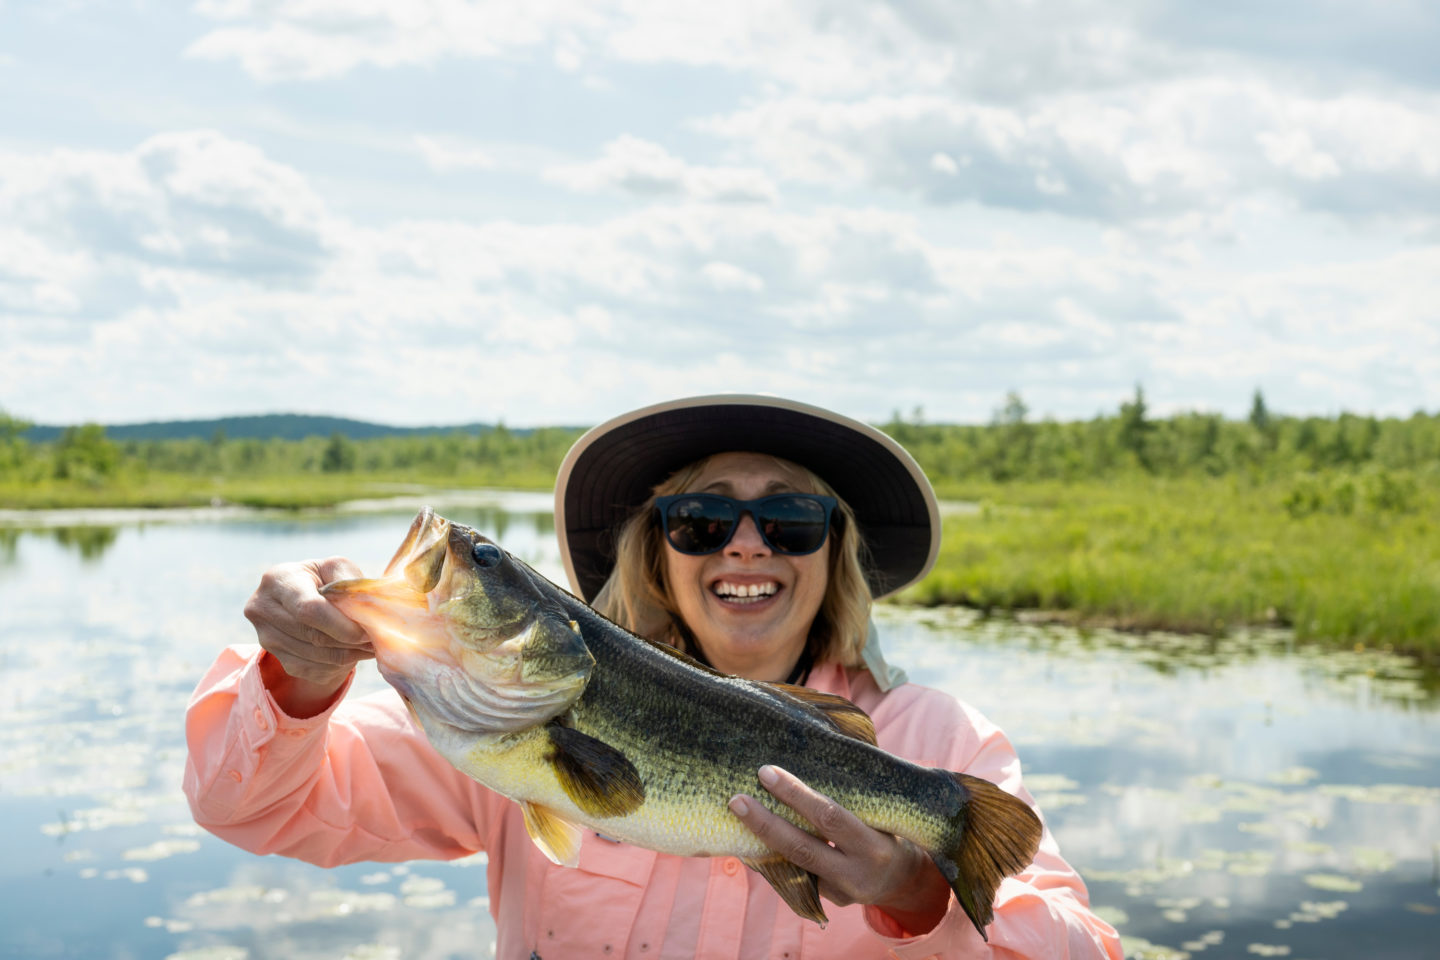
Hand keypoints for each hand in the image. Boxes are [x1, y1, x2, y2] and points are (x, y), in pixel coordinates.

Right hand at [244, 557, 371, 716]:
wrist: (303, 597)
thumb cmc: (324, 579)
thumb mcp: (337, 568)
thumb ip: (350, 584)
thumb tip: (367, 614)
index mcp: (278, 579)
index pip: (309, 609)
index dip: (340, 625)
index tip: (366, 631)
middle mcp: (262, 608)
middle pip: (312, 636)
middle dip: (348, 641)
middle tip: (374, 641)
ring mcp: (265, 635)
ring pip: (313, 657)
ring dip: (347, 656)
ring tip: (367, 647)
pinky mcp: (274, 657)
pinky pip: (310, 670)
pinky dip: (336, 666)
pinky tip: (351, 654)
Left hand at [728, 765, 951, 934]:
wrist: (905, 880)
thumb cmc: (891, 829)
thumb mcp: (883, 812)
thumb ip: (854, 792)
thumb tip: (811, 750)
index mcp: (874, 846)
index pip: (829, 817)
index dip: (796, 795)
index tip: (767, 773)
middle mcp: (856, 873)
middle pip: (802, 848)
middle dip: (765, 823)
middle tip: (736, 799)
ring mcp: (839, 893)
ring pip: (792, 867)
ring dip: (760, 842)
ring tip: (737, 816)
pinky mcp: (827, 902)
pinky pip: (794, 876)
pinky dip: (771, 856)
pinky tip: (750, 839)